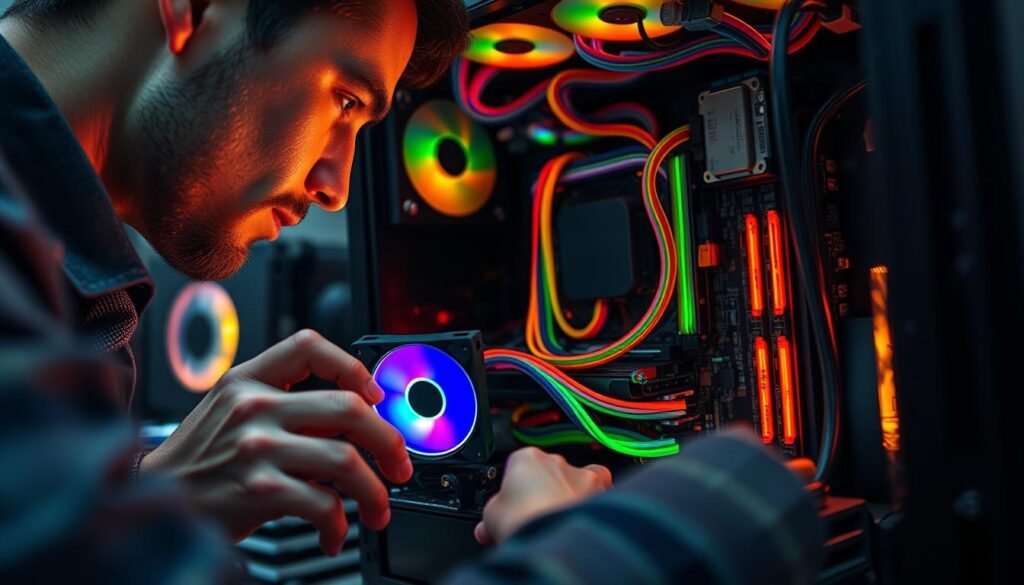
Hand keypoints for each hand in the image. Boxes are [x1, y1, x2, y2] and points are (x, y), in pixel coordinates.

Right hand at [140, 330, 412, 555]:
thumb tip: (358, 420)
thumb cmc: (201, 459)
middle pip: (348, 407)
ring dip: (375, 491)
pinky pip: (323, 504)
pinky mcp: (258, 490)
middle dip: (389, 440)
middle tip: (399, 465)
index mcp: (248, 380)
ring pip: (346, 459)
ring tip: (378, 509)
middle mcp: (253, 406)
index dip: (352, 365)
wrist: (153, 499)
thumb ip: (289, 408)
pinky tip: (334, 532)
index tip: (375, 395)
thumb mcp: (234, 413)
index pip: (308, 346)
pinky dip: (339, 524)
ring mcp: (256, 447)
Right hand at [475, 447, 611, 545]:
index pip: (517, 468)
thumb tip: (487, 526)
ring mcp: (580, 474)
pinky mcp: (602, 490)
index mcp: (525, 458)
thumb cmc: (523, 522)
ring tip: (561, 518)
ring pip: (577, 477)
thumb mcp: (491, 518)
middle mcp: (555, 460)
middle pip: (548, 473)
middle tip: (536, 518)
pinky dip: (597, 498)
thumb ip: (492, 515)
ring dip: (570, 493)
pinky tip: (585, 515)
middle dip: (544, 492)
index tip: (513, 509)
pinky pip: (602, 487)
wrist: (553, 538)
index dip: (514, 491)